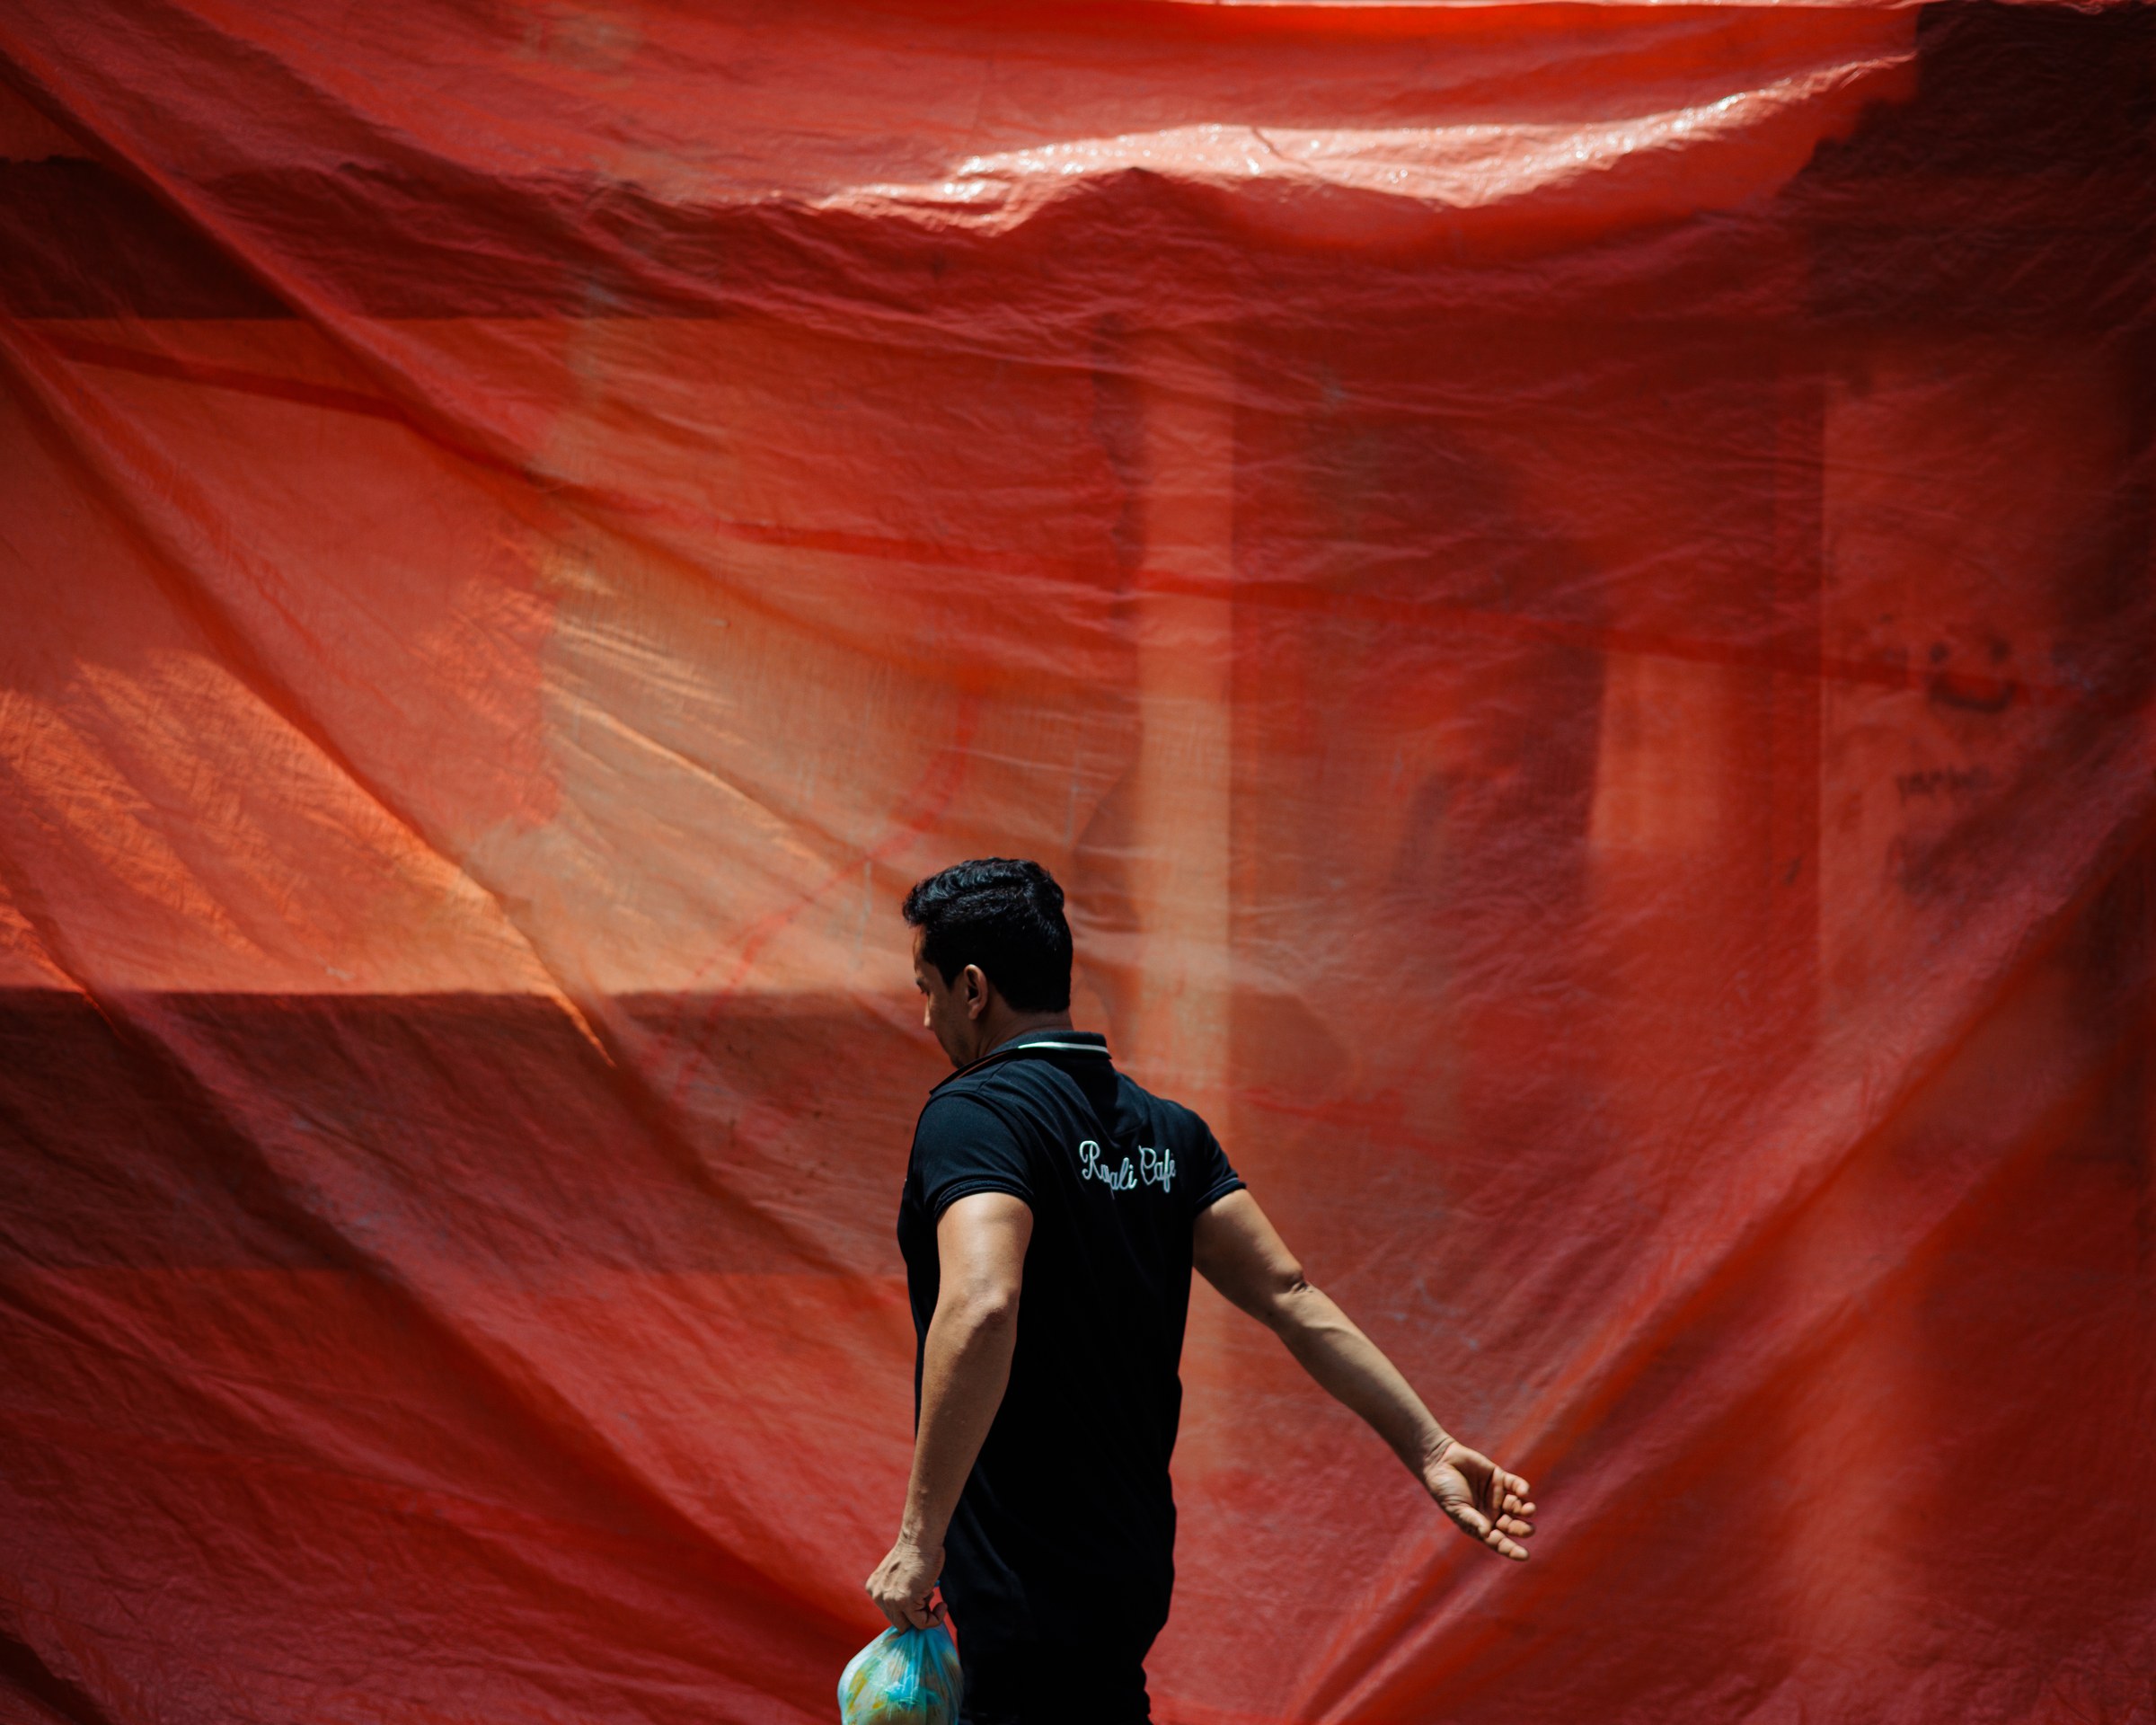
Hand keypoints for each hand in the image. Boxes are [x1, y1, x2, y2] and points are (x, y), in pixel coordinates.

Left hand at [865, 1534, 945, 1629]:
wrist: (921, 1540)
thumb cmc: (917, 1553)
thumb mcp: (899, 1576)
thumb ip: (899, 1593)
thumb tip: (914, 1613)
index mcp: (874, 1589)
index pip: (891, 1613)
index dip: (908, 1612)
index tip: (922, 1605)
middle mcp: (878, 1596)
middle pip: (899, 1622)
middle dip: (915, 1616)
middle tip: (929, 1601)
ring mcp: (890, 1600)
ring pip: (910, 1626)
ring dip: (926, 1616)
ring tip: (934, 1599)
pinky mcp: (905, 1602)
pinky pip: (922, 1623)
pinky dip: (935, 1618)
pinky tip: (942, 1605)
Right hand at [1423, 1439, 1535, 1560]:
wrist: (1440, 1461)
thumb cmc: (1445, 1489)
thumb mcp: (1457, 1508)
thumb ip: (1473, 1520)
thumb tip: (1488, 1534)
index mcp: (1480, 1524)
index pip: (1498, 1540)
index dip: (1511, 1549)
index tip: (1524, 1555)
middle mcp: (1491, 1512)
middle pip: (1512, 1525)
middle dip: (1522, 1529)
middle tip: (1530, 1530)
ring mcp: (1497, 1495)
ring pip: (1517, 1506)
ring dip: (1525, 1509)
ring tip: (1529, 1510)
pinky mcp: (1500, 1477)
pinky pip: (1516, 1485)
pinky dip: (1522, 1489)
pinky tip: (1524, 1492)